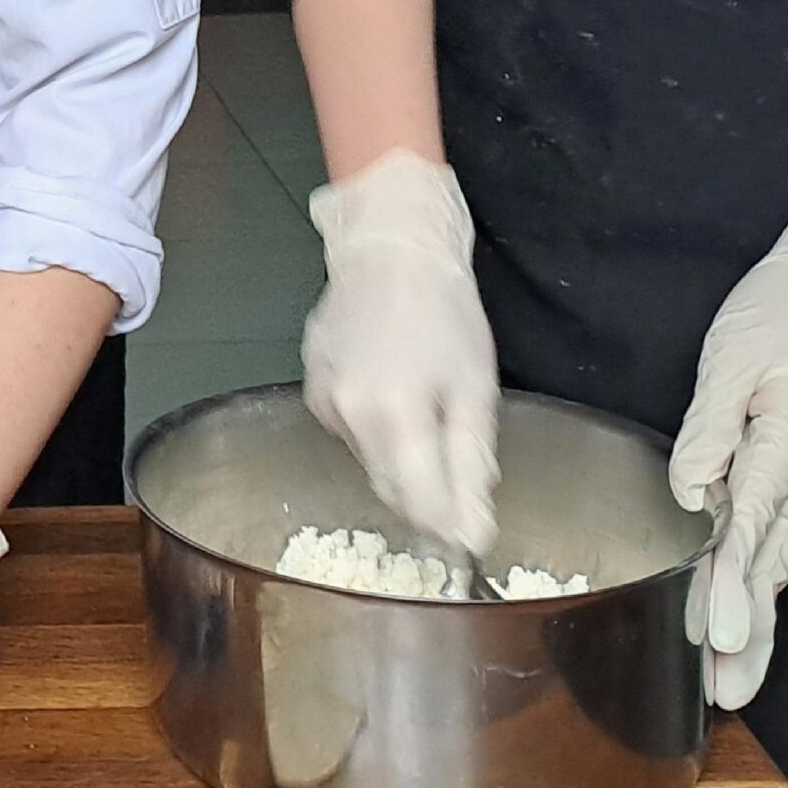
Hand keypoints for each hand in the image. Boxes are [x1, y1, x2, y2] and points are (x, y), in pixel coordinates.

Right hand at [301, 149, 500, 554]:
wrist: (390, 249)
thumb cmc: (445, 314)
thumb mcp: (475, 390)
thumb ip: (471, 466)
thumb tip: (475, 533)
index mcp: (393, 416)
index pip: (419, 503)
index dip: (450, 526)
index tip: (476, 537)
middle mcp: (347, 416)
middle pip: (390, 487)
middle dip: (427, 498)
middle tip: (461, 486)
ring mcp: (322, 401)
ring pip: (370, 460)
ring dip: (402, 460)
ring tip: (429, 418)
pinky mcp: (311, 388)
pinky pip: (350, 430)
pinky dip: (377, 429)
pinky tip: (395, 393)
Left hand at [669, 183, 787, 708]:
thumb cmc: (777, 316)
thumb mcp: (731, 360)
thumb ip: (710, 429)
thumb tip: (689, 490)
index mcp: (787, 442)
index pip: (752, 523)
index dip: (733, 584)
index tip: (718, 633)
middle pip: (770, 564)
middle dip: (750, 632)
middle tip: (728, 690)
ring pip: (774, 562)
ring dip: (753, 622)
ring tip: (731, 681)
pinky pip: (772, 539)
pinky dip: (755, 585)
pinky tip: (738, 624)